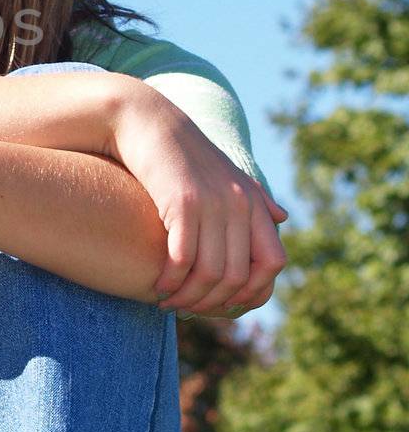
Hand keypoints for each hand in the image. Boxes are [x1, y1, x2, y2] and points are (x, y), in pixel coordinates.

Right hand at [108, 84, 288, 317]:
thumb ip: (257, 199)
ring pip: (210, 273)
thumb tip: (284, 218)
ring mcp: (213, 202)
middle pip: (237, 276)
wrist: (147, 122)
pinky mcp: (183, 202)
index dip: (254, 289)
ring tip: (169, 303)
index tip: (225, 301)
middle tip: (190, 309)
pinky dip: (171, 280)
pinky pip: (183, 257)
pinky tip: (159, 287)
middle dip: (212, 302)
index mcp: (254, 202)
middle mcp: (240, 203)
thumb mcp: (227, 174)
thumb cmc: (185, 155)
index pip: (273, 262)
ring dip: (189, 297)